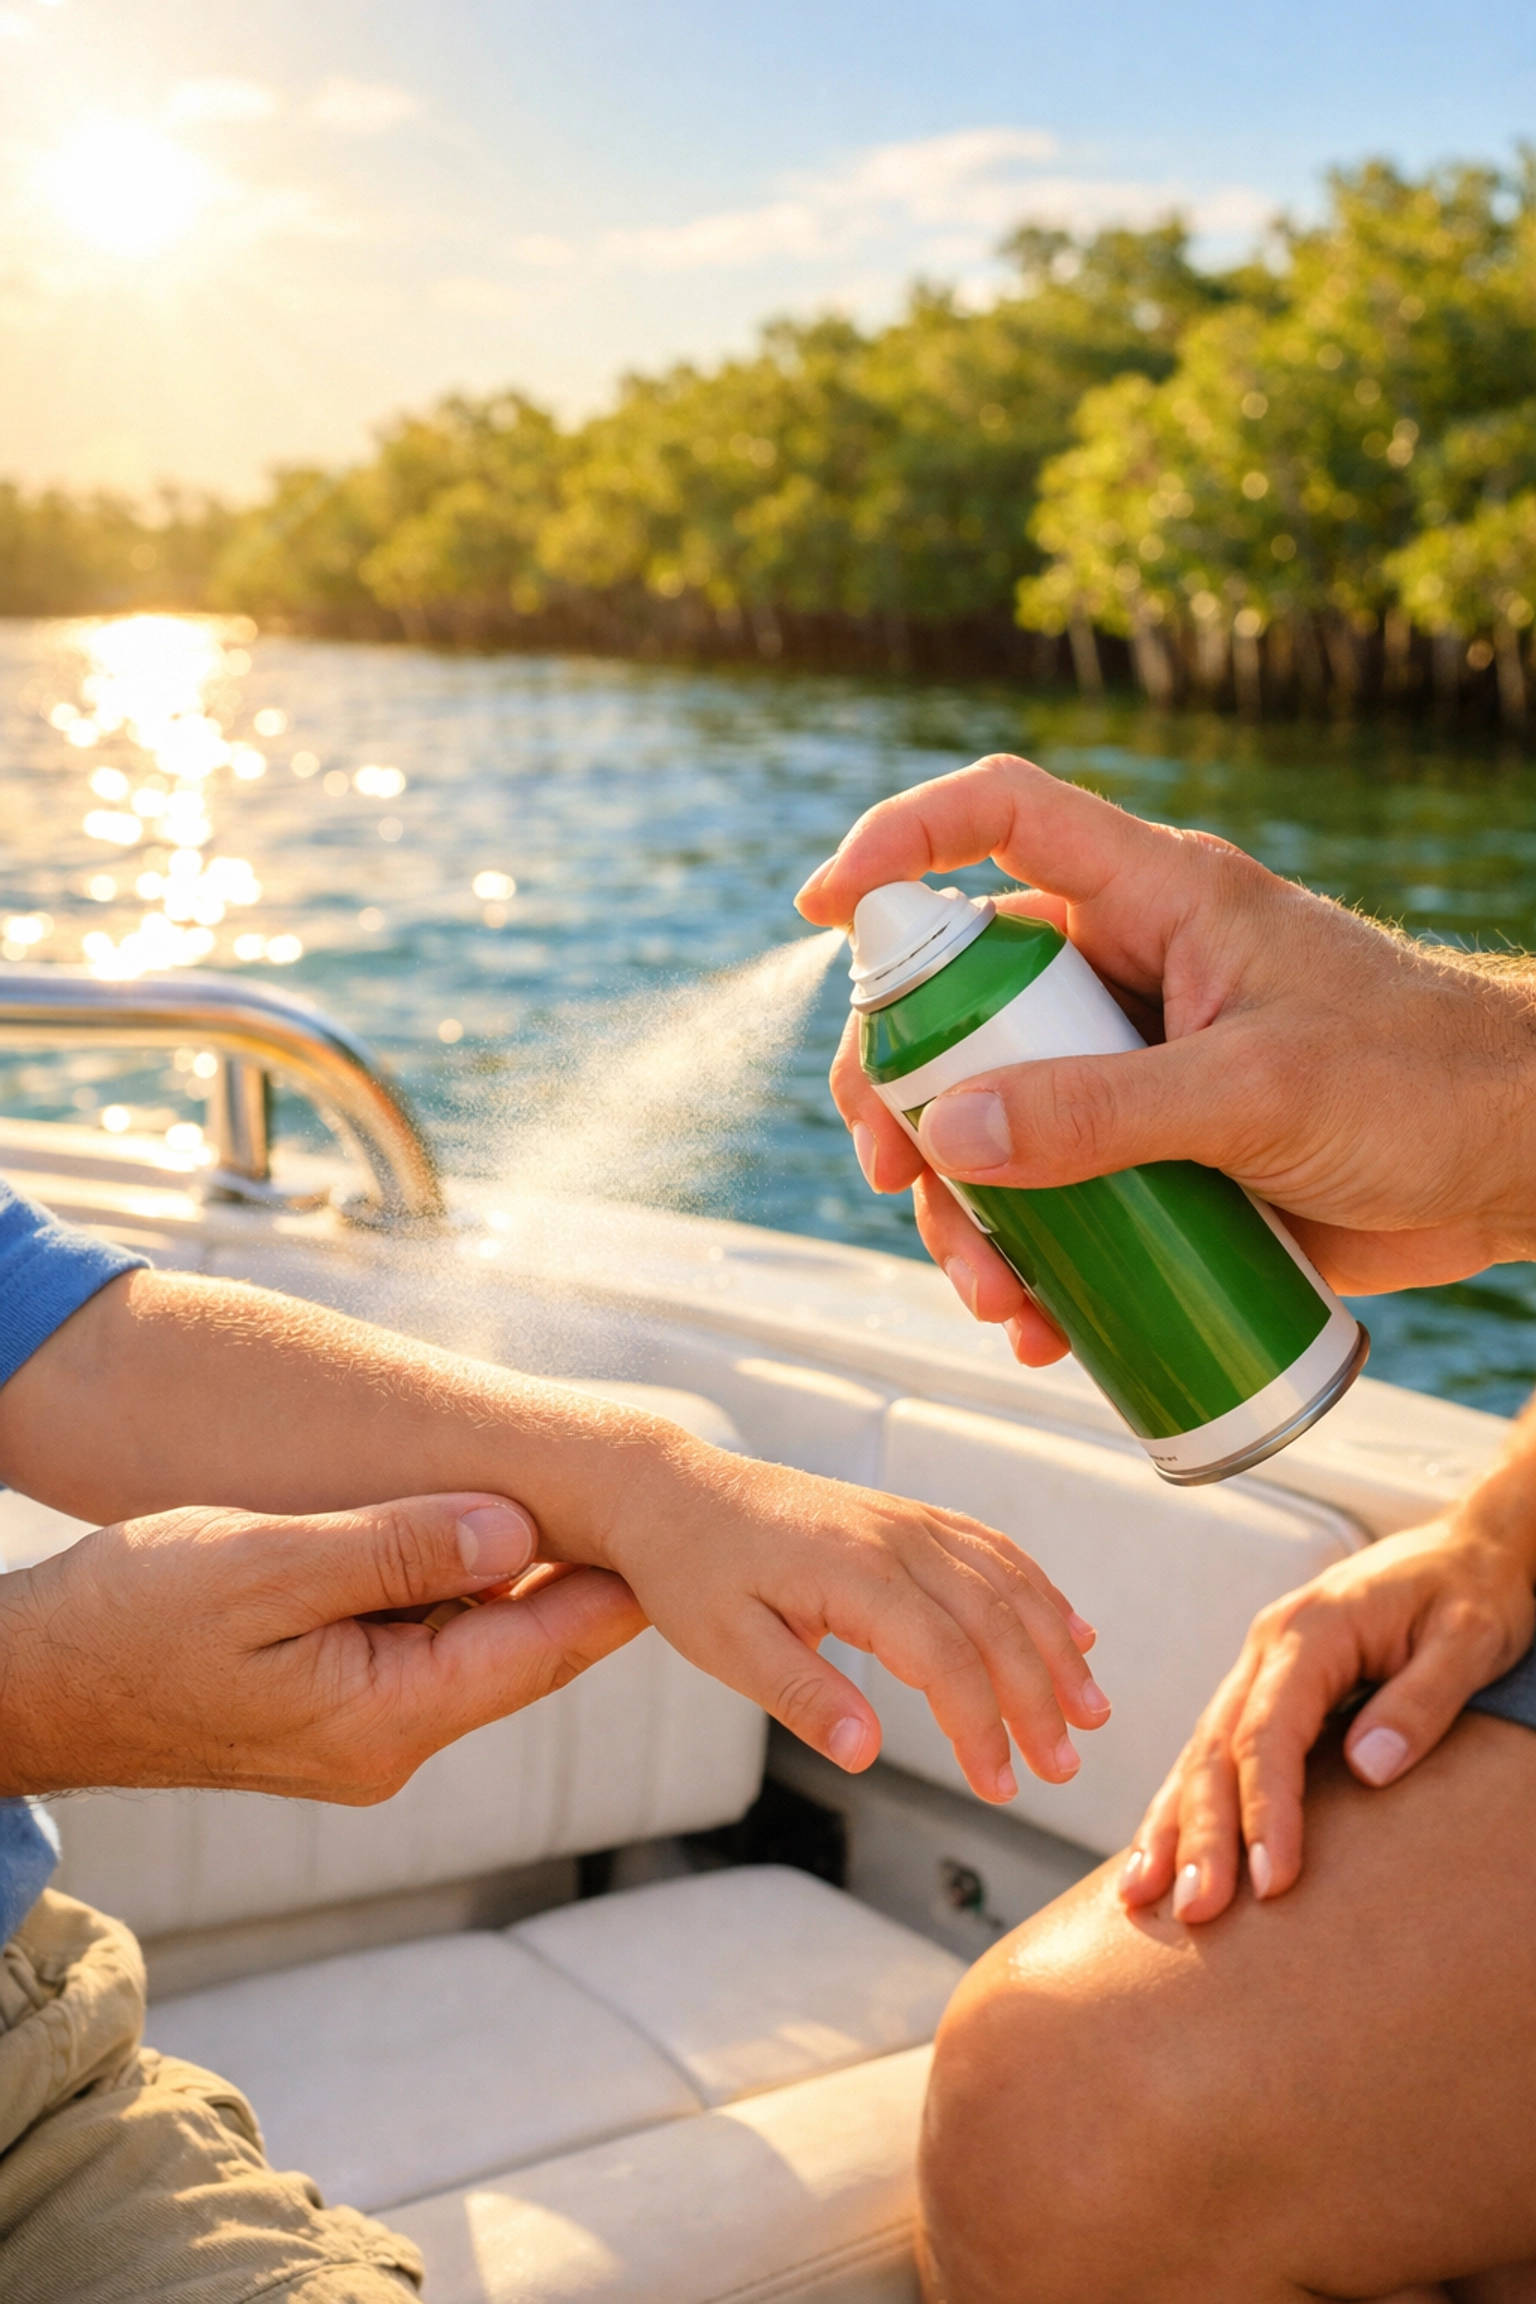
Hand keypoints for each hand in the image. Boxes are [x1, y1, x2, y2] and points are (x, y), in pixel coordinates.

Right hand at [0, 1493, 643, 1800]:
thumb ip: (393, 1548)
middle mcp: (390, 1742)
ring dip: (521, 1578)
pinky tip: (477, 1533)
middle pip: (525, 1650)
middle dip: (588, 1578)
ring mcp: (361, 1734)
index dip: (620, 1584)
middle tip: (658, 1502)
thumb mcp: (264, 1568)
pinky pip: (425, 1646)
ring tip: (588, 1501)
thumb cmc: (131, 1619)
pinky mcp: (330, 1711)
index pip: (545, 1647)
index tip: (683, 1527)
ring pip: (477, 1645)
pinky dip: (457, 1590)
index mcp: (389, 1716)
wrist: (32, 1684)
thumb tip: (515, 1531)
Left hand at [603, 1441, 1109, 1801]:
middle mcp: (895, 1536)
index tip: (999, 1788)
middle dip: (1039, 1698)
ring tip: (1091, 1710)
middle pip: (994, 1622)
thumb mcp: (726, 1647)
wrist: (671, 1491)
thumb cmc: (690, 1572)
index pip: (946, 1659)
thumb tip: (867, 1756)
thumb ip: (803, 1697)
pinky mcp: (905, 1516)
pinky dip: (1038, 1591)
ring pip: (1007, 1582)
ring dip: (1055, 1646)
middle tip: (1062, 1768)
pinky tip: (1070, 1629)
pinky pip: (990, 1550)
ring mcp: (906, 1519)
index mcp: (854, 1571)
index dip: (982, 1728)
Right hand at [796, 754, 1535, 1359]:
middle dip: (907, 1093)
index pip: (999, 819)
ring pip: (989, 1113)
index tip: (818, 910)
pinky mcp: (1151, 1157)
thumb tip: (956, 1136)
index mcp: (1151, 899)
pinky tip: (1040, 1323)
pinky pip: (1051, 1195)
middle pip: (958, 998)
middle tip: (897, 1175)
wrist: (1517, 1167)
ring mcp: (1130, 1068)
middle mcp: (1121, 972)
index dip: (900, 841)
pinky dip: (1027, 1259)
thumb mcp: (1259, 1093)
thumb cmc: (1422, 1085)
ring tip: (992, 1293)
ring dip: (963, 1206)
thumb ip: (1106, 1112)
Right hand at [1118, 1477, 1535, 1923]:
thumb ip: (1420, 1699)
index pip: (1270, 1731)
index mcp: (1311, 1629)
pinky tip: (1159, 1850)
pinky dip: (1182, 1800)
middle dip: (1200, 1832)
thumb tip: (1368, 1769)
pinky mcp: (1266, 1686)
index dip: (1266, 1809)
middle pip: (1219, 1746)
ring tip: (1141, 1894)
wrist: (1470, 1548)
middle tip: (1194, 1909)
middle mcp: (1269, 1645)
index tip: (1270, 1881)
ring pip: (1201, 1749)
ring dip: (1172, 1823)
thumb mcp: (1470, 1639)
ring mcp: (1260, 1664)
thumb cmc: (1473, 1590)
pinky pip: (1214, 1747)